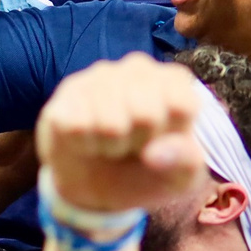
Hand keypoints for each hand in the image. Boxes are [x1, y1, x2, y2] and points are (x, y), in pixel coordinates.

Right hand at [37, 54, 208, 216]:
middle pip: (146, 115)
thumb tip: (158, 153)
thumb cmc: (145, 171)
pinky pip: (76, 127)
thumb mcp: (178, 177)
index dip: (172, 137)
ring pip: (110, 124)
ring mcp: (97, 77)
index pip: (182, 105)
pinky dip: (83, 145)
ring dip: (109, 146)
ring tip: (109, 143)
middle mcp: (136, 67)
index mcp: (174, 81)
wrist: (96, 183)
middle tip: (133, 145)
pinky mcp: (66, 93)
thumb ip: (184, 162)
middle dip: (139, 143)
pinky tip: (86, 140)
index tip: (164, 142)